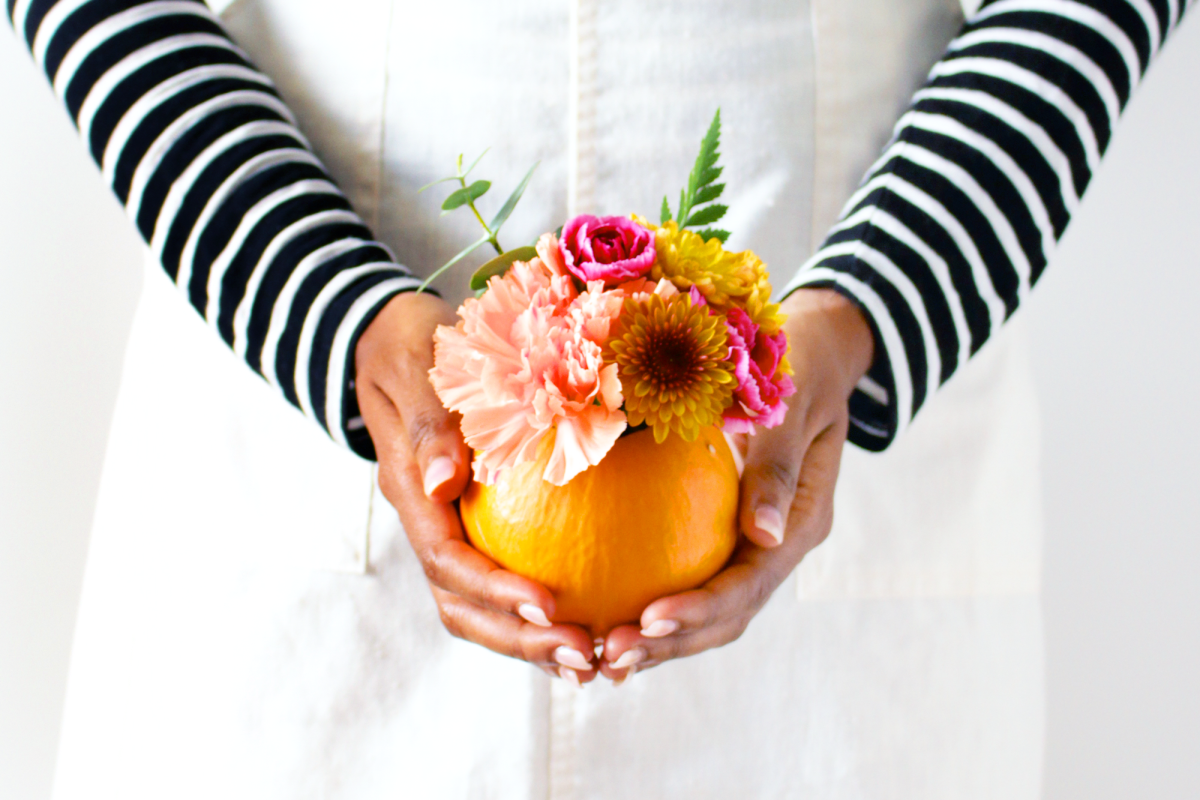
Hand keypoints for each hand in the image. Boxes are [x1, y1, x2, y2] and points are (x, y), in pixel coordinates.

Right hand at [356, 292, 598, 684]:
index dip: (493, 589)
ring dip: (530, 638)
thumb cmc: (411, 346)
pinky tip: (593, 618)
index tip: (548, 605)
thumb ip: (429, 425)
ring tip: (592, 657)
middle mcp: (429, 519)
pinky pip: (501, 576)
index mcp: (411, 489)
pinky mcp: (474, 522)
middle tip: (585, 655)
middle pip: (461, 604)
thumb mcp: (415, 369)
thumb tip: (442, 482)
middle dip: (518, 638)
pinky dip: (539, 608)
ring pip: (478, 605)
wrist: (393, 339)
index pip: (445, 558)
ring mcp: (449, 526)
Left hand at [599, 288, 873, 681]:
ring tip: (602, 654)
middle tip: (610, 654)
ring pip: (710, 610)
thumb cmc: (799, 365)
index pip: (748, 583)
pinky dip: (653, 599)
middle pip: (727, 615)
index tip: (646, 619)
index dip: (700, 610)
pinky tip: (602, 612)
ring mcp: (755, 544)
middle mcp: (778, 544)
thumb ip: (777, 466)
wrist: (814, 353)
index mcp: (800, 523)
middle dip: (671, 643)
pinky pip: (691, 576)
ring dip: (659, 638)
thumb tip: (763, 532)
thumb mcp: (792, 407)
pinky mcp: (727, 534)